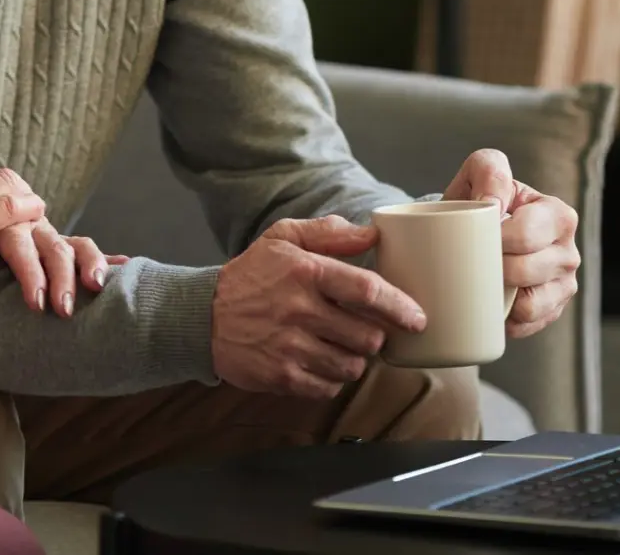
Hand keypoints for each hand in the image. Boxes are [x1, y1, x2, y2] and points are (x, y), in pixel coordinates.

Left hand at [0, 220, 127, 316]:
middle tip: (63, 309)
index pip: (17, 238)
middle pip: (48, 242)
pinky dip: (101, 258)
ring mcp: (39, 232)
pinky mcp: (50, 243)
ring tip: (97, 285)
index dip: (30, 270)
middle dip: (59, 276)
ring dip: (87, 263)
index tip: (37, 303)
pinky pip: (79, 247)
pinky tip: (124, 265)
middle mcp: (23, 223)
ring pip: (68, 243)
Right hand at [210, 216, 426, 399]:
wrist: (202, 316)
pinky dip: (331, 379)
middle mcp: (298, 310)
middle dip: (375, 336)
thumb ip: (328, 233)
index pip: (367, 290)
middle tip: (366, 330)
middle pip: (367, 335)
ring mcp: (290, 347)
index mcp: (304, 272)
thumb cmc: (250, 276)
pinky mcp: (282, 377)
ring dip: (354, 358)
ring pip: (352, 365)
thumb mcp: (282, 238)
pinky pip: (329, 387)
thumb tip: (371, 234)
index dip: (399, 307)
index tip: (416, 318)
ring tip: (340, 345)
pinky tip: (319, 361)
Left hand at [443, 149, 580, 338]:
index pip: (525, 235)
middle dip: (491, 266)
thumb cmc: (480, 199)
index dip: (494, 239)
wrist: (474, 231)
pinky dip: (504, 317)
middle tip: (471, 257)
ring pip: (528, 304)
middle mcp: (568, 251)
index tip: (473, 234)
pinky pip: (525, 324)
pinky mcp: (552, 311)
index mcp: (558, 214)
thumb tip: (492, 205)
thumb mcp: (480, 172)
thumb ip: (488, 171)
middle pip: (525, 270)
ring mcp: (564, 285)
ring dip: (498, 295)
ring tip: (482, 277)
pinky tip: (493, 301)